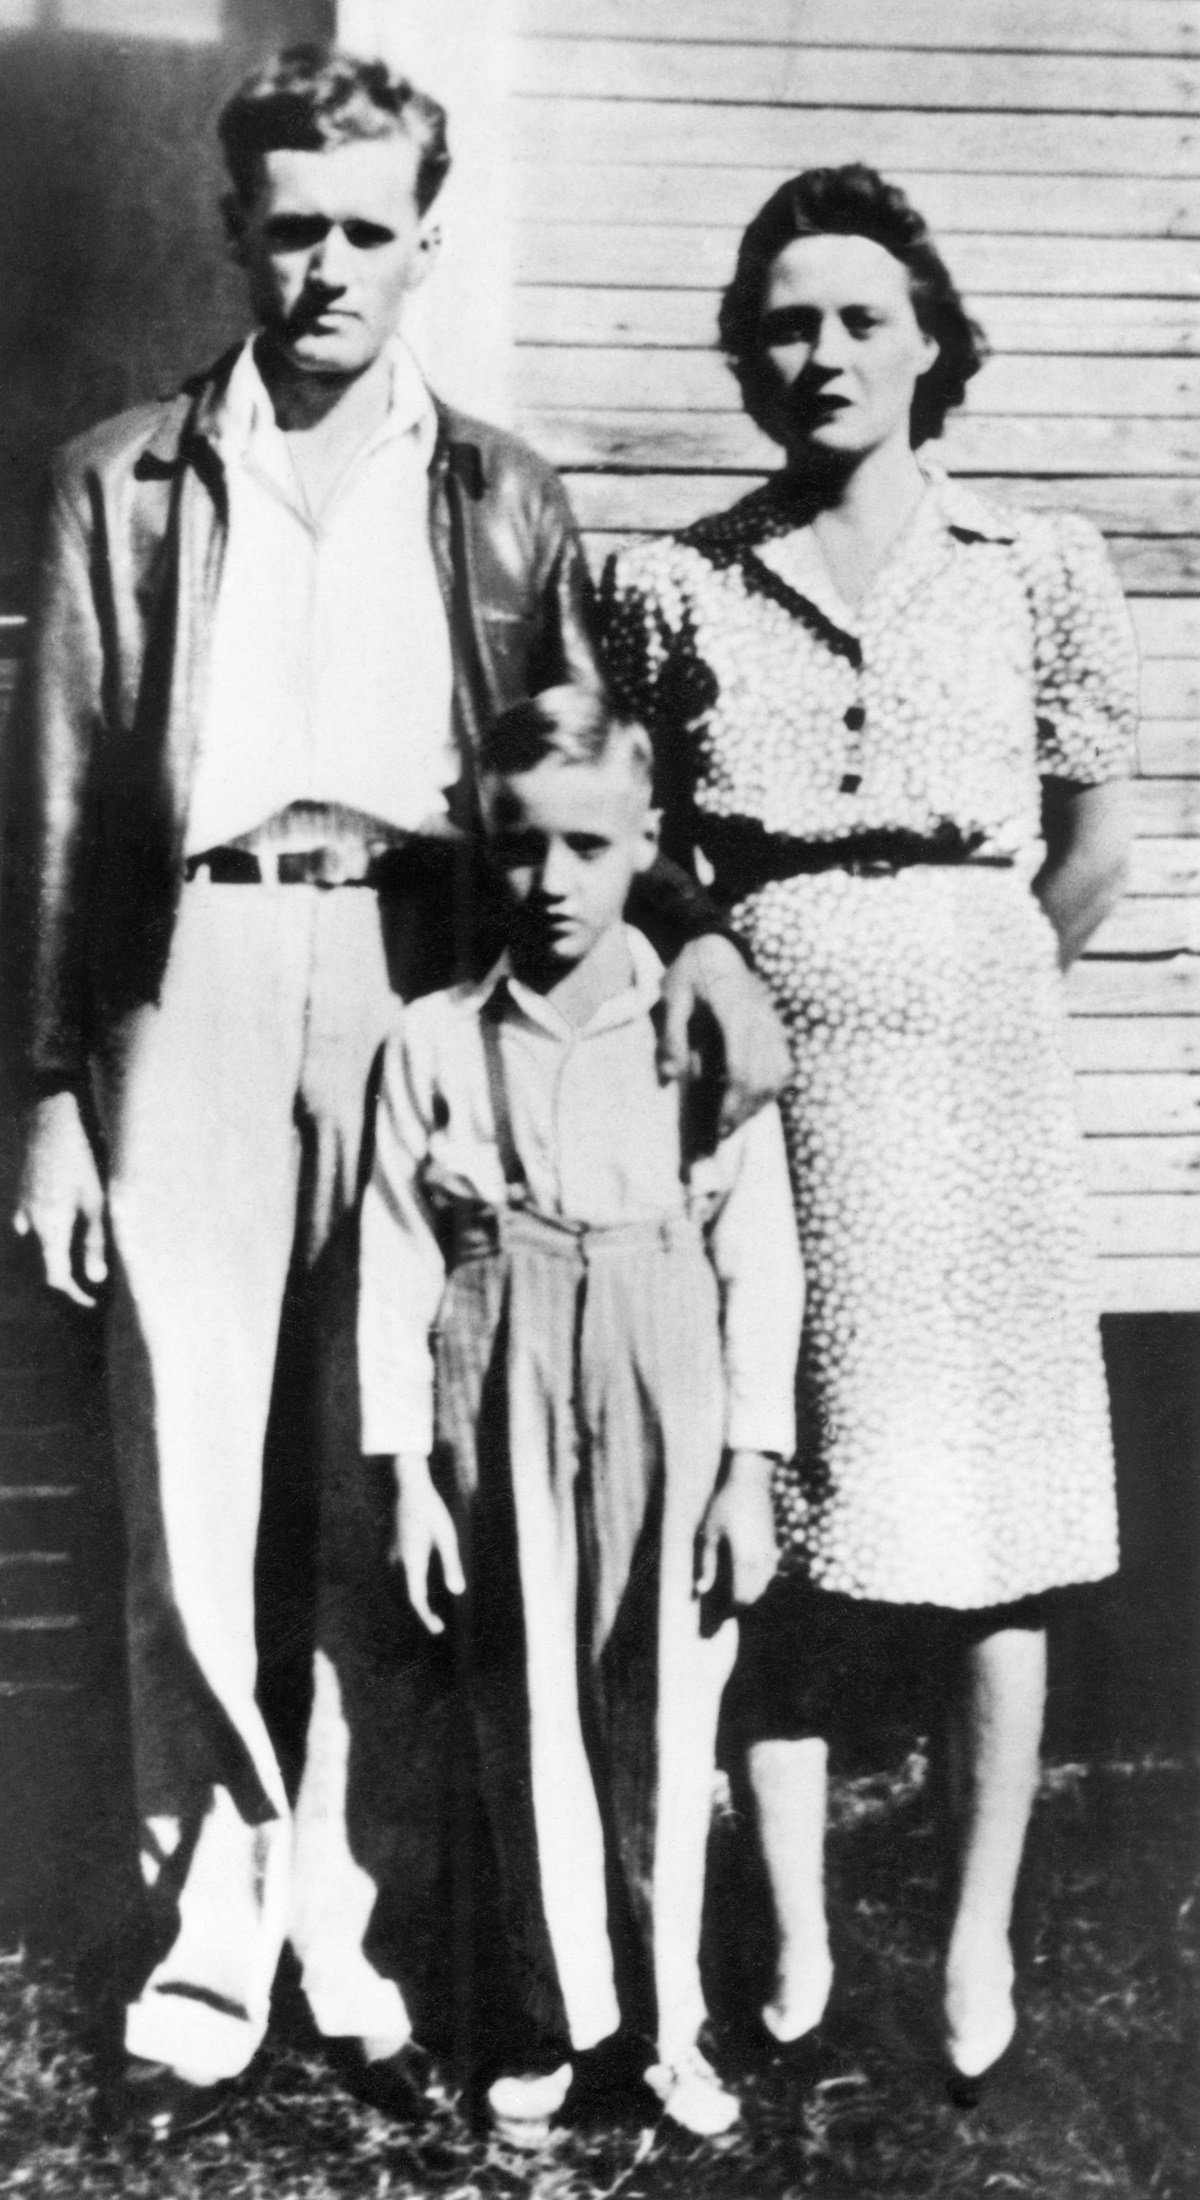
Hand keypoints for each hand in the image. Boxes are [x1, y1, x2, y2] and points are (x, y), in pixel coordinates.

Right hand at [12, 1090, 106, 1306]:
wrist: (47, 1118)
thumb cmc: (81, 1158)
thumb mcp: (96, 1200)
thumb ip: (95, 1241)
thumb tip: (95, 1279)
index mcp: (50, 1226)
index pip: (56, 1276)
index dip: (73, 1293)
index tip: (91, 1300)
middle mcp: (30, 1222)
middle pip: (48, 1260)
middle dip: (69, 1273)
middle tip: (95, 1275)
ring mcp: (21, 1206)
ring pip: (41, 1240)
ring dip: (60, 1248)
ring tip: (86, 1244)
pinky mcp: (21, 1193)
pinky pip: (34, 1222)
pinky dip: (49, 1228)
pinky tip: (66, 1217)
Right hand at [388, 1453, 465, 1632]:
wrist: (410, 1487)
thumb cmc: (433, 1511)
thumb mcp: (448, 1537)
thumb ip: (452, 1565)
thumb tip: (458, 1592)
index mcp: (412, 1561)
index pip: (416, 1598)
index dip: (426, 1617)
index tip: (438, 1630)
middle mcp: (398, 1561)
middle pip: (407, 1594)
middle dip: (420, 1612)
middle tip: (437, 1624)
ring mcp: (392, 1553)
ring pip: (400, 1585)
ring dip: (413, 1598)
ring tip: (427, 1608)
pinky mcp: (392, 1545)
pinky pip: (398, 1573)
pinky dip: (408, 1584)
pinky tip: (417, 1581)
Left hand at [659, 935, 790, 1137]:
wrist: (719, 943)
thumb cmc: (691, 969)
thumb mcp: (672, 996)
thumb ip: (671, 1036)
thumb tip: (668, 1077)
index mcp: (736, 1014)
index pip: (742, 1069)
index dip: (733, 1102)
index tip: (720, 1126)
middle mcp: (761, 1022)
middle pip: (764, 1078)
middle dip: (746, 1110)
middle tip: (724, 1132)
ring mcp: (773, 1024)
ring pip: (778, 1074)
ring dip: (761, 1102)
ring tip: (738, 1119)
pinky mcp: (777, 1026)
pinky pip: (784, 1064)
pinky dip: (773, 1086)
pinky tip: (756, 1097)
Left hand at [696, 1450, 778, 1607]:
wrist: (751, 1480)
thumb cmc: (725, 1504)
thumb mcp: (709, 1533)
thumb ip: (706, 1564)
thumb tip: (701, 1591)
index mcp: (745, 1560)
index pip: (741, 1598)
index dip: (730, 1612)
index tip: (716, 1618)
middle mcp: (762, 1560)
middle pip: (754, 1596)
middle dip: (739, 1607)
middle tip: (721, 1613)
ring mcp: (770, 1553)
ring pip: (763, 1586)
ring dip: (749, 1595)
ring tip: (731, 1598)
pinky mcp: (773, 1545)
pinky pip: (768, 1574)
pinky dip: (757, 1583)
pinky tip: (745, 1579)